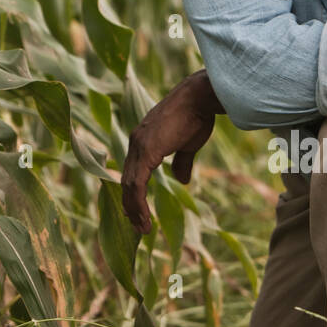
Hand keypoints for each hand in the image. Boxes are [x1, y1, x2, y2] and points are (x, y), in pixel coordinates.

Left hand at [121, 69, 220, 233]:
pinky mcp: (146, 151)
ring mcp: (139, 146)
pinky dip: (139, 202)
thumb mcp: (188, 143)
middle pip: (127, 180)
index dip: (133, 192)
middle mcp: (136, 142)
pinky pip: (137, 184)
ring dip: (134, 209)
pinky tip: (144, 218)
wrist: (199, 97)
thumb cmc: (197, 115)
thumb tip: (182, 180)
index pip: (132, 171)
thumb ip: (182, 161)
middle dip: (130, 205)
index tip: (136, 211)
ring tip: (142, 228)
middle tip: (136, 226)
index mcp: (143, 139)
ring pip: (129, 185)